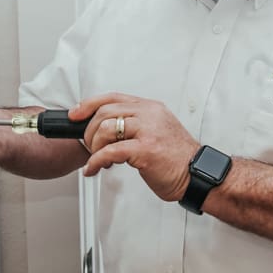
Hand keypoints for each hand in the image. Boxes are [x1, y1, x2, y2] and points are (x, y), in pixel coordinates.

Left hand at [71, 93, 199, 201]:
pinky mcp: (145, 150)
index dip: (89, 104)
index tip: (75, 114)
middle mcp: (149, 114)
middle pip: (104, 112)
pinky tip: (93, 169)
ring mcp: (148, 131)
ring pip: (105, 128)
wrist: (197, 175)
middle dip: (89, 131)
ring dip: (94, 146)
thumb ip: (135, 124)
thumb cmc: (177, 158)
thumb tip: (105, 128)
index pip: (112, 97)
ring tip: (98, 159)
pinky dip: (95, 161)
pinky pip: (110, 152)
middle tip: (90, 146)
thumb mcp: (157, 130)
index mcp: (150, 108)